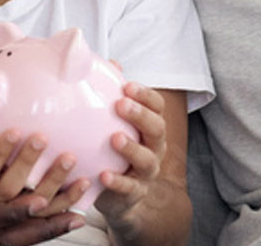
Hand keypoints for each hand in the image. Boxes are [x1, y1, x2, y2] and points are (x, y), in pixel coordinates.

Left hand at [95, 83, 175, 237]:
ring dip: (132, 148)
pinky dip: (118, 182)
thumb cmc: (114, 152)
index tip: (127, 85)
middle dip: (141, 115)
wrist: (120, 197)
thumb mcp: (112, 125)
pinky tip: (103, 175)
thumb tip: (109, 62)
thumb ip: (111, 97)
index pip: (156, 107)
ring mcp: (147, 173)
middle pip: (157, 129)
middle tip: (121, 105)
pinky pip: (129, 188)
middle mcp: (154, 148)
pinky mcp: (134, 194)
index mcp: (150, 128)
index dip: (145, 95)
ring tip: (115, 138)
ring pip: (147, 160)